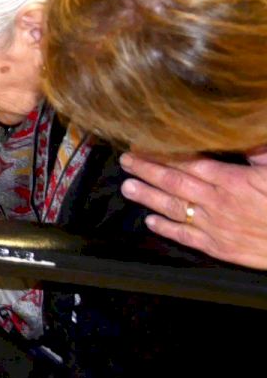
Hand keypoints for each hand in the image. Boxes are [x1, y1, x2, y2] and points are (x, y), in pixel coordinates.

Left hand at [120, 148, 266, 269]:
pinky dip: (166, 229)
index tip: (142, 143)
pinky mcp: (221, 248)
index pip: (187, 162)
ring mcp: (216, 227)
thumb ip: (253, 149)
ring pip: (174, 209)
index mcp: (230, 180)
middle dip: (147, 171)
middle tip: (125, 161)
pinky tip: (150, 221)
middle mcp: (217, 203)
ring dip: (148, 198)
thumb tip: (235, 129)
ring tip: (127, 188)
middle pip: (174, 183)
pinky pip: (187, 238)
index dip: (162, 153)